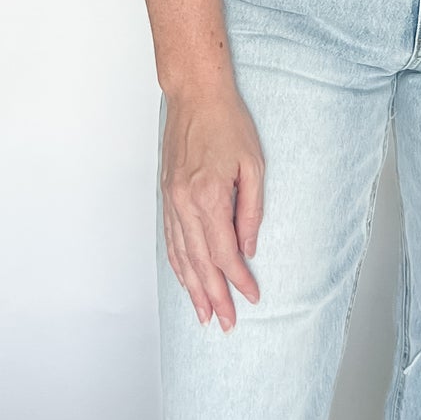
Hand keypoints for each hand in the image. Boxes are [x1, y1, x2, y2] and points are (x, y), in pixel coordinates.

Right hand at [160, 81, 264, 330]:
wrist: (195, 96)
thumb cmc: (228, 123)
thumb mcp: (254, 165)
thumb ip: (251, 212)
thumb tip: (248, 249)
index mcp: (210, 197)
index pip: (225, 253)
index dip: (239, 280)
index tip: (251, 298)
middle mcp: (185, 204)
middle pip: (200, 263)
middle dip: (214, 297)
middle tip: (225, 323)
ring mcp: (171, 201)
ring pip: (181, 256)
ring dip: (192, 288)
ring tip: (203, 314)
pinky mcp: (165, 195)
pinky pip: (171, 239)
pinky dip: (178, 264)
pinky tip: (185, 279)